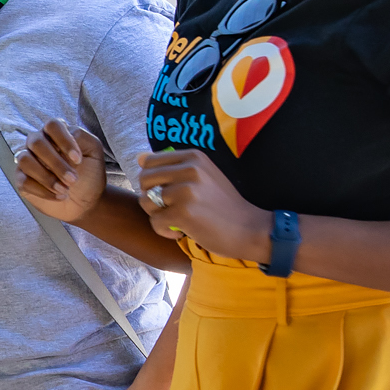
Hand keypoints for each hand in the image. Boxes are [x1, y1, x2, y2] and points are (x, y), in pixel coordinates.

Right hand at [18, 119, 107, 224]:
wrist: (86, 200)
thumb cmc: (89, 173)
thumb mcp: (93, 151)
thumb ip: (82, 137)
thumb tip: (65, 135)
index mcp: (55, 133)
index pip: (52, 125)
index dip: (64, 141)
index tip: (78, 160)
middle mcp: (38, 143)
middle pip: (37, 143)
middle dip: (56, 163)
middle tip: (73, 179)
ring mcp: (27, 160)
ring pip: (25, 160)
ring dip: (46, 177)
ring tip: (65, 189)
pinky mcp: (22, 179)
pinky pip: (24, 181)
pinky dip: (43, 191)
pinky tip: (59, 196)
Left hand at [134, 149, 273, 259]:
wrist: (249, 229)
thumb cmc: (222, 205)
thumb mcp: (203, 176)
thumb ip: (172, 167)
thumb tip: (139, 157)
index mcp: (194, 156)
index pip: (149, 162)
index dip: (153, 181)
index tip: (170, 193)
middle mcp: (190, 169)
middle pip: (144, 180)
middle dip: (151, 198)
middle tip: (170, 209)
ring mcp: (186, 191)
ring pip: (146, 201)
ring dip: (158, 216)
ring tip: (178, 220)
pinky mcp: (183, 213)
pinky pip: (155, 222)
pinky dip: (164, 232)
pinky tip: (182, 232)